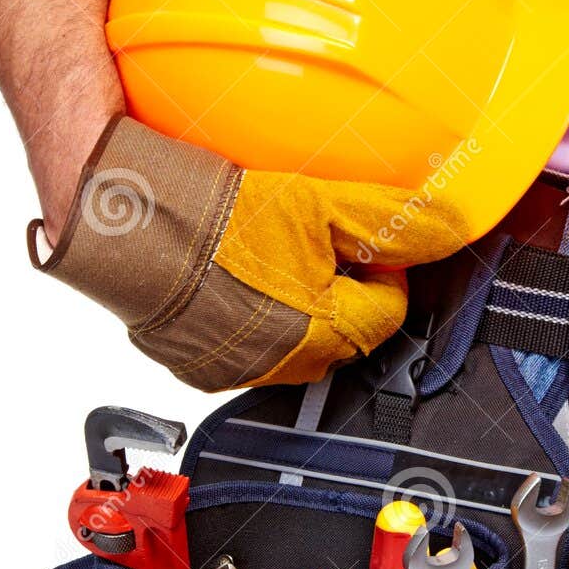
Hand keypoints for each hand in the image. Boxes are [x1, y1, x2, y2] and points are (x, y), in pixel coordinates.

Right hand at [35, 118, 464, 391]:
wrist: (117, 220)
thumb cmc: (207, 215)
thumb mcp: (314, 201)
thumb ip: (389, 219)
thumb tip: (451, 223)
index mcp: (325, 333)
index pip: (390, 311)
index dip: (386, 269)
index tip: (370, 242)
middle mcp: (285, 364)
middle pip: (346, 332)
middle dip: (347, 291)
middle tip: (325, 244)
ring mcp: (237, 367)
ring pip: (296, 343)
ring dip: (300, 305)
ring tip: (278, 255)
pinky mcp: (194, 362)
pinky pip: (243, 344)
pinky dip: (250, 314)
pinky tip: (235, 273)